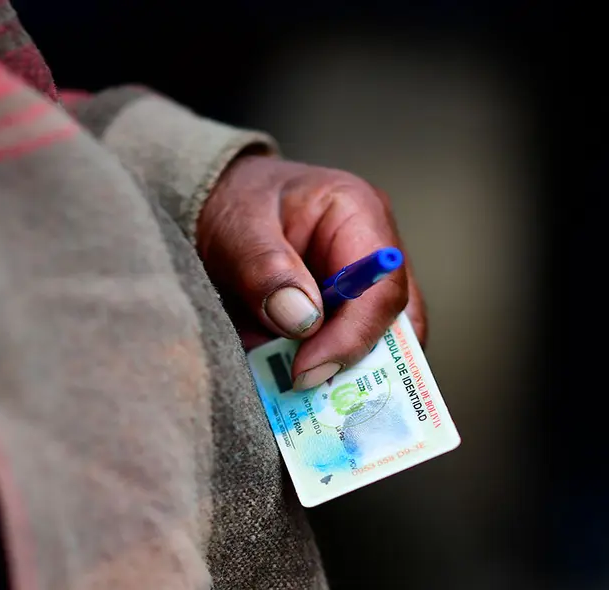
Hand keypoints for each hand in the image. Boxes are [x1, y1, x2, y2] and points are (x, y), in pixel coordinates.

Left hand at [197, 155, 427, 390]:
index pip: (382, 290)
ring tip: (288, 389)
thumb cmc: (232, 200)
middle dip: (355, 365)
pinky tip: (282, 380)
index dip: (352, 339)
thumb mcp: (237, 228)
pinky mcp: (342, 309)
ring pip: (374, 344)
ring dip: (335, 371)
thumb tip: (303, 322)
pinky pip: (343, 348)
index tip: (307, 371)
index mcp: (358, 213)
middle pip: (393, 324)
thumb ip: (266, 271)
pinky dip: (316, 369)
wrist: (216, 200)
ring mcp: (362, 282)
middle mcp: (372, 250)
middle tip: (308, 394)